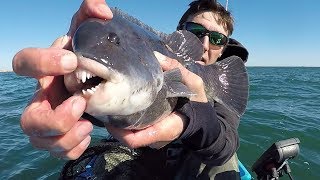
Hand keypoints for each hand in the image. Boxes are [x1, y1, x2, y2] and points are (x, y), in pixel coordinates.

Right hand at [12, 0, 111, 159]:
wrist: (96, 85)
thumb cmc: (87, 62)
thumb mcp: (89, 38)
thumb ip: (91, 17)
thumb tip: (103, 9)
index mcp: (47, 73)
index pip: (24, 62)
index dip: (41, 62)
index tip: (71, 60)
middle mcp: (42, 99)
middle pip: (29, 118)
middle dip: (55, 118)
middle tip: (80, 104)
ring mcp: (47, 121)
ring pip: (40, 139)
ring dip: (66, 137)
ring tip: (89, 124)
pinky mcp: (58, 137)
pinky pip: (58, 151)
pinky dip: (73, 146)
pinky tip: (88, 133)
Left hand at [106, 52, 207, 148]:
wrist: (204, 118)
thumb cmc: (198, 102)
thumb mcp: (193, 82)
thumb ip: (177, 69)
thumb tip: (155, 56)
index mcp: (166, 128)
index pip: (137, 139)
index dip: (119, 133)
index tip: (108, 117)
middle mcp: (157, 137)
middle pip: (128, 137)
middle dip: (114, 125)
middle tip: (103, 105)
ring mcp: (154, 138)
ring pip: (130, 135)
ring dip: (118, 124)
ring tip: (110, 104)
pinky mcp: (152, 134)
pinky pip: (135, 132)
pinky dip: (125, 123)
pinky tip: (121, 107)